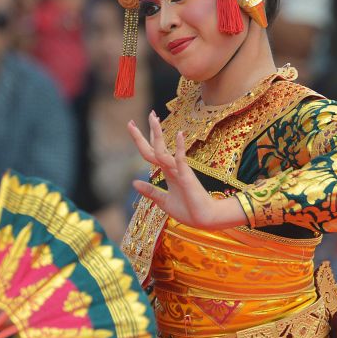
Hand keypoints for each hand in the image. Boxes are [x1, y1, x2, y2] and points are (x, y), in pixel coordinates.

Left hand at [127, 112, 245, 229]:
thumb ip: (150, 191)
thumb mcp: (163, 201)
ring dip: (157, 134)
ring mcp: (179, 170)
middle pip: (155, 146)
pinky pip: (181, 159)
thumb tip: (134, 182)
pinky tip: (179, 134)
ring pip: (163, 150)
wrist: (204, 219)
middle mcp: (172, 167)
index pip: (151, 152)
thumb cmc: (187, 210)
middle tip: (132, 120)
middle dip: (145, 132)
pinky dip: (180, 147)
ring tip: (153, 118)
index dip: (141, 140)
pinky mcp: (187, 176)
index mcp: (166, 171)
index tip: (132, 126)